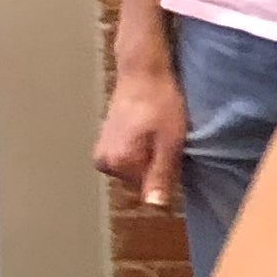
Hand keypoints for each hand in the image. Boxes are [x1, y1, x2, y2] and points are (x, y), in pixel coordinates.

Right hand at [97, 59, 186, 210]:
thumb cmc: (160, 102)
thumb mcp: (170, 141)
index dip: (166, 171)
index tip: (173, 151)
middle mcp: (104, 161)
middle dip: (156, 163)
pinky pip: (128, 154)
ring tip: (157, 130)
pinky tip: (149, 128)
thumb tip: (155, 206)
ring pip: (134, 166)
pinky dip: (140, 146)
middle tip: (166, 138)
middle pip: (140, 178)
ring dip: (149, 154)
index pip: (148, 188)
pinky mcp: (105, 140)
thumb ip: (161, 175)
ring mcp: (102, 150)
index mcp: (118, 163)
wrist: (143, 71)